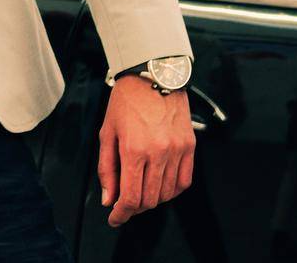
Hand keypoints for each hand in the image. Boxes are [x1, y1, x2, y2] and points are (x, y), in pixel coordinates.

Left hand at [97, 75, 194, 226]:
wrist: (153, 76)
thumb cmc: (127, 102)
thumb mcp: (107, 133)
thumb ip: (107, 169)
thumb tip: (108, 199)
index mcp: (134, 150)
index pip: (131, 197)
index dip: (121, 214)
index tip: (115, 218)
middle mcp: (158, 153)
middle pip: (150, 200)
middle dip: (134, 208)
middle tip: (124, 204)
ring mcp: (177, 151)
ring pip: (167, 194)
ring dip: (153, 200)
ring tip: (141, 191)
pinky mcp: (189, 147)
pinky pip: (184, 181)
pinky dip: (171, 190)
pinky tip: (160, 185)